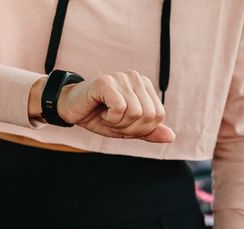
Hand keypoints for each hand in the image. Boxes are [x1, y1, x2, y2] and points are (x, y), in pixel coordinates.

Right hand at [56, 70, 174, 142]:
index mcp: (145, 87)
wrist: (71, 109)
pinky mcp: (106, 81)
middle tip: (114, 120)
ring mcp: (122, 77)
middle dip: (130, 128)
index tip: (124, 124)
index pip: (158, 116)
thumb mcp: (128, 128)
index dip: (141, 129)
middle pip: (148, 116)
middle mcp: (136, 78)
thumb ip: (149, 131)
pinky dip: (110, 117)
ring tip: (107, 115)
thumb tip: (171, 136)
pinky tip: (101, 110)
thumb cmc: (100, 116)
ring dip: (118, 123)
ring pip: (135, 113)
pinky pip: (120, 108)